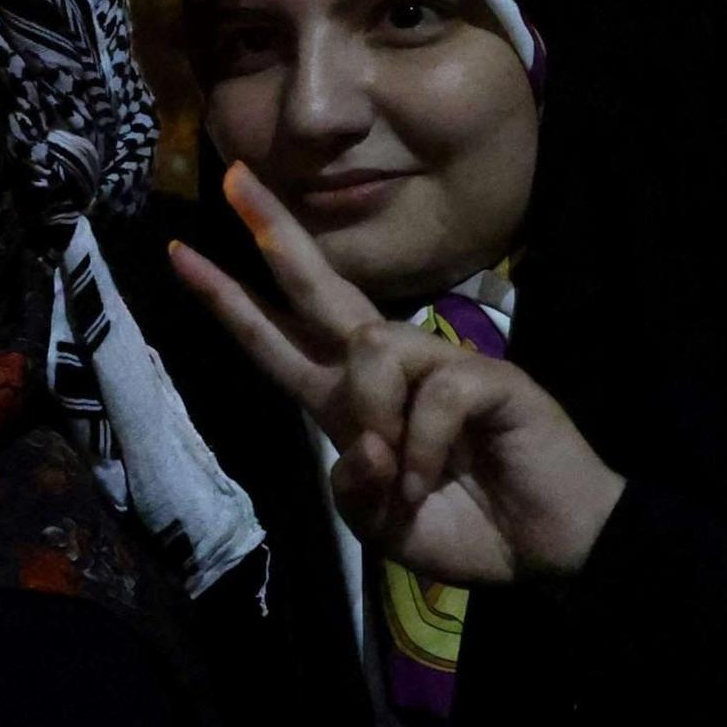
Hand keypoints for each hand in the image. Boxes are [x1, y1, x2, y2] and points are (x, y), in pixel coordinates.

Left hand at [170, 166, 623, 582]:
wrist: (547, 549)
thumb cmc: (462, 529)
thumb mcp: (379, 523)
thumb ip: (350, 486)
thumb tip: (356, 445)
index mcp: (347, 401)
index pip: (276, 337)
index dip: (229, 299)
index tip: (180, 251)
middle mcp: (386, 370)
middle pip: (319, 288)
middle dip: (273, 234)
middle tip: (233, 177)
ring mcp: (439, 365)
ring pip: (371, 345)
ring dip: (374, 417)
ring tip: (401, 479)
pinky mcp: (488, 376)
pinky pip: (434, 391)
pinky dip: (424, 448)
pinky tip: (438, 478)